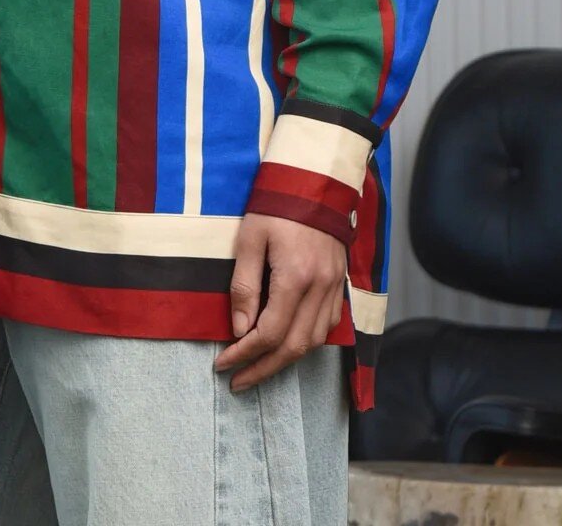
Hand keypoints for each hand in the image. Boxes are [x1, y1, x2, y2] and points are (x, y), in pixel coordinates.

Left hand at [214, 213, 346, 391]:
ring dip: (285, 361)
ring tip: (259, 368)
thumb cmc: (277, 204)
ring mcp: (333, 287)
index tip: (223, 364)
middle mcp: (319, 289)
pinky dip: (306, 342)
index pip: (269, 333)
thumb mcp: (250, 238)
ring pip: (314, 342)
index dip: (244, 354)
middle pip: (293, 347)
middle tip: (238, 381)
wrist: (315, 179)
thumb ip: (244, 286)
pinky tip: (288, 344)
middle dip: (263, 369)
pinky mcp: (339, 283)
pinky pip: (327, 326)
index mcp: (296, 277)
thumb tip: (238, 328)